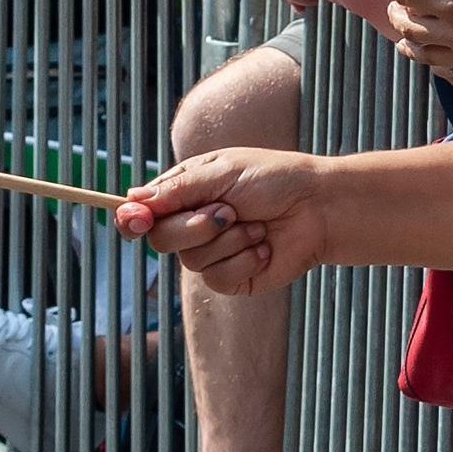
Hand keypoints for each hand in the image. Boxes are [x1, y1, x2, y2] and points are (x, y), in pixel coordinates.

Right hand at [115, 147, 329, 297]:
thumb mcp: (223, 172)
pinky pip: (217, 279)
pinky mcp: (233, 279)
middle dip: (195, 226)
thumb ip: (178, 189)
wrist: (320, 207)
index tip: (136, 221)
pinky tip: (264, 246)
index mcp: (186, 193)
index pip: (142, 212)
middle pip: (161, 239)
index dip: (133, 219)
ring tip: (257, 226)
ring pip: (191, 260)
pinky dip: (244, 260)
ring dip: (228, 241)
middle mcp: (194, 224)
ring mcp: (213, 253)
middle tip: (229, 211)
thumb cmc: (275, 179)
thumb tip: (132, 201)